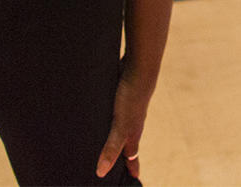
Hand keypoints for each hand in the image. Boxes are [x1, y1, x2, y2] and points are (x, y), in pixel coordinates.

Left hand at [95, 63, 152, 179]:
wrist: (140, 66)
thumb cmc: (131, 96)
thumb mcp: (120, 125)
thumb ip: (111, 147)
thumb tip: (101, 173)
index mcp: (133, 132)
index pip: (132, 156)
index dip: (132, 168)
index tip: (135, 179)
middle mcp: (132, 122)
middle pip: (127, 142)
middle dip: (123, 155)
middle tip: (119, 166)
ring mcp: (127, 108)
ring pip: (121, 126)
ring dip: (115, 135)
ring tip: (107, 142)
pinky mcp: (120, 95)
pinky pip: (114, 111)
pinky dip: (109, 118)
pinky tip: (100, 115)